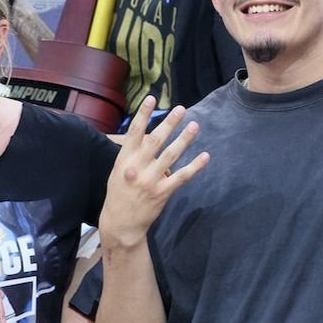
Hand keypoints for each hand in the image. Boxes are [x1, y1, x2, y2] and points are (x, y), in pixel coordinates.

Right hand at [99, 96, 208, 247]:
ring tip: (194, 126)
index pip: (134, 132)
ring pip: (171, 155)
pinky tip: (205, 156)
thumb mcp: (118, 171)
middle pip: (156, 140)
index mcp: (124, 160)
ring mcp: (151, 180)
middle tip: (181, 109)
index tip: (151, 99)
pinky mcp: (163, 192)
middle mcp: (137, 167)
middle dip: (169, 123)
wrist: (121, 223)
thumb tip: (146, 136)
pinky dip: (195, 166)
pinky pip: (182, 176)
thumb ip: (131, 154)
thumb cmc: (119, 194)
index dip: (143, 115)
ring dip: (184, 139)